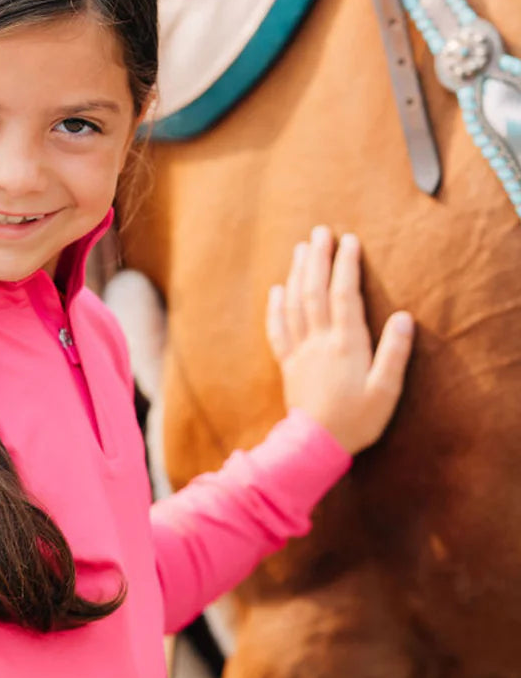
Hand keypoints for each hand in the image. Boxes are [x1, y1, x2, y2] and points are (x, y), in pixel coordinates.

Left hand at [265, 227, 413, 454]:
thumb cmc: (357, 419)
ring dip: (297, 273)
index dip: (346, 265)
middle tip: (320, 231)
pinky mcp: (288, 365)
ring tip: (301, 249)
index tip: (349, 241)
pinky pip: (278, 329)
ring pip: (295, 304)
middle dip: (318, 258)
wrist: (316, 445)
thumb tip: (402, 317)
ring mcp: (300, 351)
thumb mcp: (386, 389)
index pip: (344, 294)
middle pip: (315, 290)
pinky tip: (277, 290)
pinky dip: (276, 307)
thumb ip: (394, 352)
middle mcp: (319, 341)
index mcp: (346, 343)